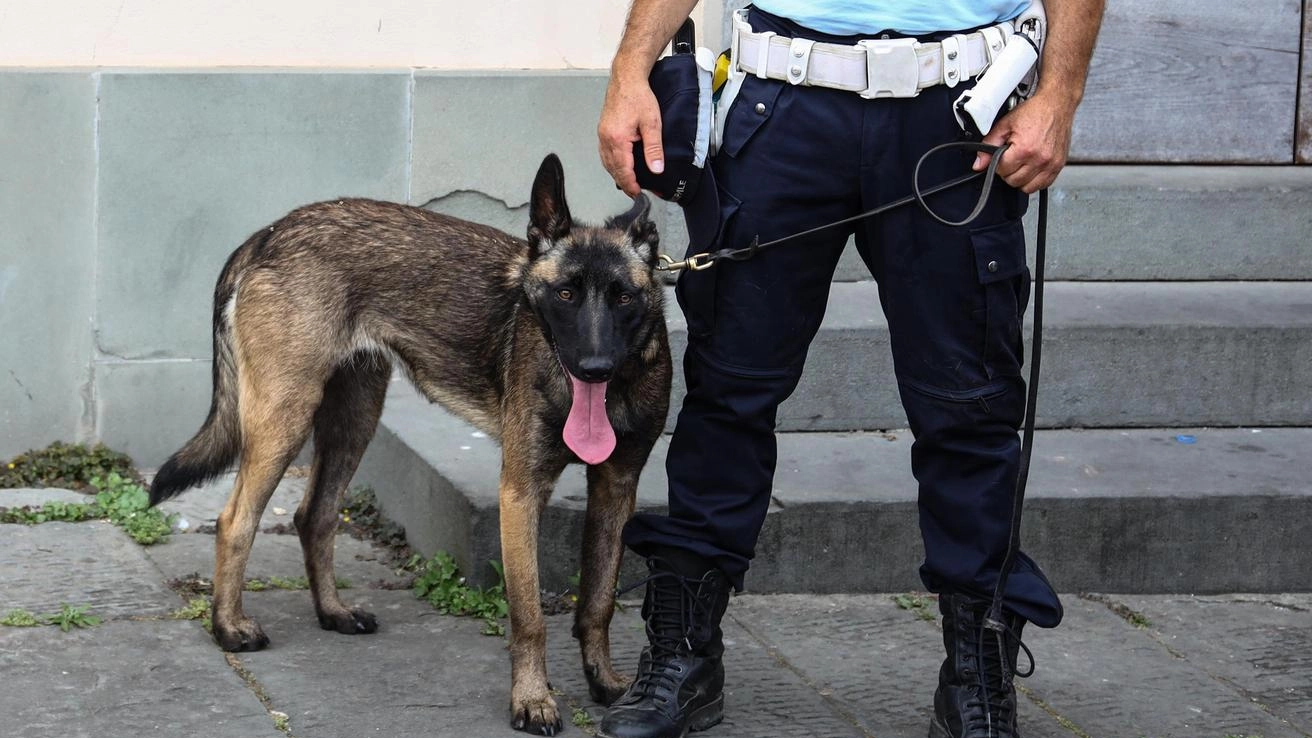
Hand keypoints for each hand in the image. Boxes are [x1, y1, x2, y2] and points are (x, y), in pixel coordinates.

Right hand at [598, 76, 664, 196]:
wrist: (626, 79)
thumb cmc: (639, 97)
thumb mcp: (652, 123)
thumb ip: (654, 149)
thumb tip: (656, 169)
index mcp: (617, 139)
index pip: (623, 170)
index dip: (631, 184)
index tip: (637, 193)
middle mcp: (606, 139)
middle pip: (613, 169)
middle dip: (624, 182)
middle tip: (634, 192)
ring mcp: (602, 135)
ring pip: (606, 162)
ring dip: (617, 174)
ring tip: (628, 183)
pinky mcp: (603, 131)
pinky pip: (604, 154)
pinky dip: (611, 164)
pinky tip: (619, 166)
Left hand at [971, 92, 1076, 193]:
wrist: (1056, 104)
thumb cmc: (1034, 112)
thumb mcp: (1005, 125)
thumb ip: (989, 145)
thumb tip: (979, 164)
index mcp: (1025, 149)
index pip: (1002, 171)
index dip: (998, 164)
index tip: (1002, 156)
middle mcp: (1039, 159)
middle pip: (1014, 181)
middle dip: (1008, 172)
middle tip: (1010, 159)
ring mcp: (1051, 164)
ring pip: (1027, 187)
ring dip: (1020, 178)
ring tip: (1020, 164)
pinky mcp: (1058, 166)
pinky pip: (1043, 185)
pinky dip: (1035, 181)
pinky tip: (1031, 168)